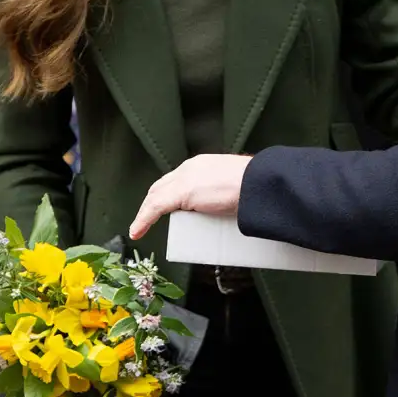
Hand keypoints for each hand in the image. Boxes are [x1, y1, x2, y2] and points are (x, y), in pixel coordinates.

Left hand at [130, 154, 250, 239]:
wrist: (259, 183)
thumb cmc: (255, 187)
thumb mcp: (235, 187)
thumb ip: (227, 195)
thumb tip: (231, 209)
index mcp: (201, 165)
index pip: (175, 179)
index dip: (165, 194)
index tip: (163, 207)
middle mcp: (189, 168)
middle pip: (160, 186)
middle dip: (151, 203)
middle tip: (147, 220)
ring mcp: (185, 179)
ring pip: (155, 197)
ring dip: (145, 213)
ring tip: (141, 228)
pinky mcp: (182, 193)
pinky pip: (155, 208)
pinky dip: (143, 220)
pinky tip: (138, 231)